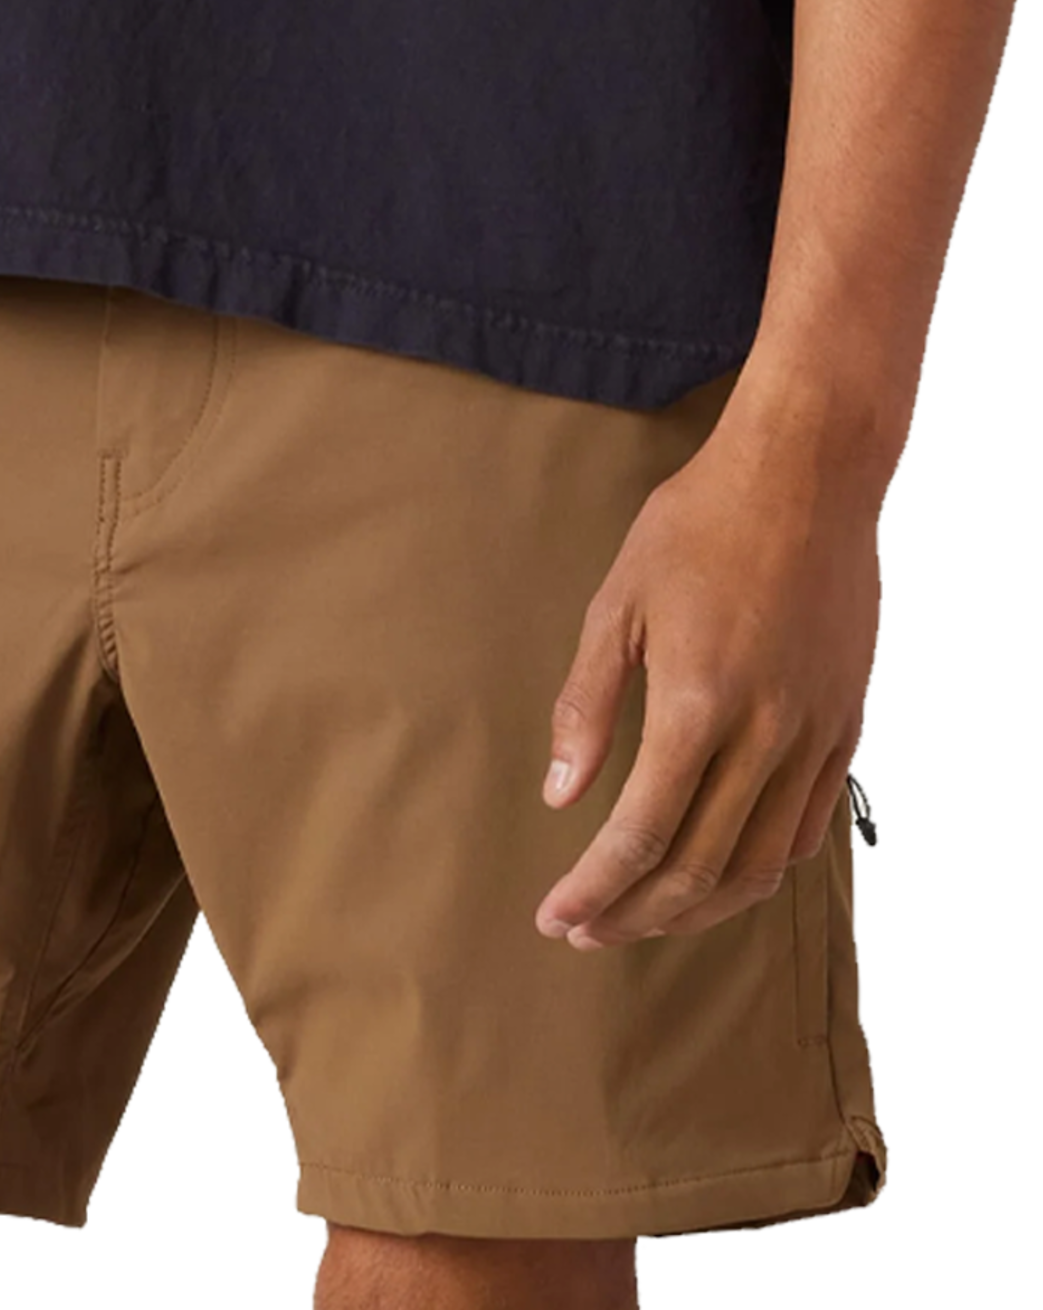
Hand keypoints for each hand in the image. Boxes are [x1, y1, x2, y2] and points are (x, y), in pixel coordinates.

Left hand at [534, 418, 882, 950]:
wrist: (810, 474)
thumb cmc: (698, 528)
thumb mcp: (617, 605)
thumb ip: (587, 707)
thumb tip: (560, 797)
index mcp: (698, 704)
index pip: (639, 834)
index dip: (594, 887)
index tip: (557, 916)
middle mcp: (767, 734)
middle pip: (700, 867)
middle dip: (637, 914)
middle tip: (587, 931)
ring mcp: (818, 734)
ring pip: (763, 863)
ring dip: (699, 906)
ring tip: (646, 918)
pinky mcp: (848, 725)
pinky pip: (809, 827)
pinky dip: (762, 868)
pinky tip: (723, 874)